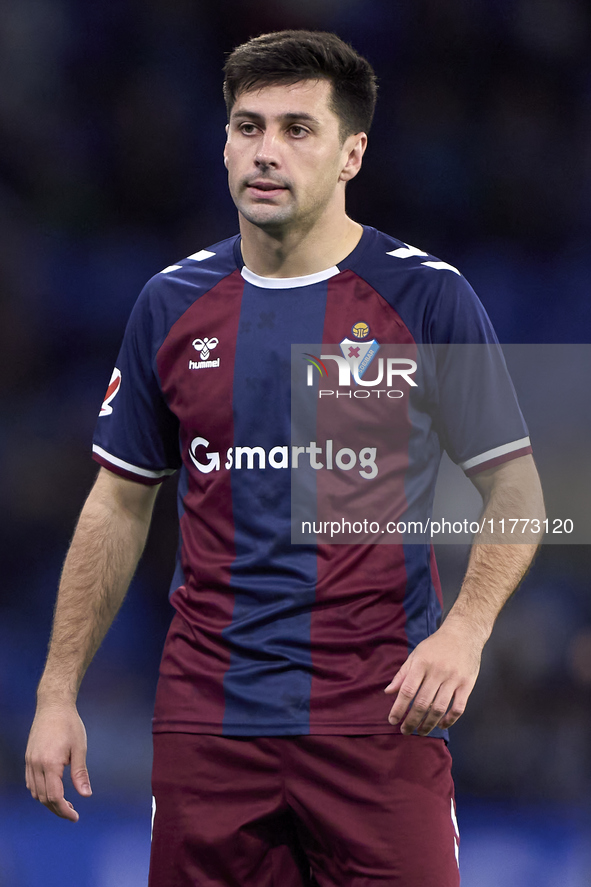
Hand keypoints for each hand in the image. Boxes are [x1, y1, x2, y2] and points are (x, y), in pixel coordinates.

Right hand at [25, 703, 90, 821]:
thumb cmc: (70, 725)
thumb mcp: (80, 748)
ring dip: (48, 802)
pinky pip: (31, 782)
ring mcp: (30, 762)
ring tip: (64, 803)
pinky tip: (52, 790)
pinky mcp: (28, 758)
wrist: (53, 706)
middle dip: (57, 809)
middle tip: (72, 813)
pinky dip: (40, 791)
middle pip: (43, 798)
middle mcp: (36, 765)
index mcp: (50, 764)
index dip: (64, 811)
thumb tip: (86, 795)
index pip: (54, 797)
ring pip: (35, 792)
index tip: (75, 817)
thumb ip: (80, 774)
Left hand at [384, 621, 482, 735]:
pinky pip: (458, 708)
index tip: (393, 720)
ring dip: (428, 724)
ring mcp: (454, 679)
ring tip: (420, 731)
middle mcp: (437, 671)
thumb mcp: (416, 654)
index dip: (399, 708)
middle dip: (412, 720)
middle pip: (423, 703)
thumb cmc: (436, 646)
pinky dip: (449, 720)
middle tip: (405, 731)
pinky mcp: (467, 684)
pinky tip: (440, 724)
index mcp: (421, 663)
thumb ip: (402, 674)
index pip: (407, 690)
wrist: (463, 634)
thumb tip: (388, 692)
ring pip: (440, 708)